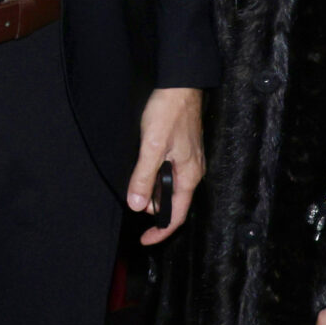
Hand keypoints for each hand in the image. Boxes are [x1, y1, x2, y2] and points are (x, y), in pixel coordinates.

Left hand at [128, 86, 204, 246]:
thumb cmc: (169, 113)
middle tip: (133, 196)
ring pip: (170, 187)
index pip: (178, 214)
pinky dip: (155, 177)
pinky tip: (144, 166)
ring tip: (136, 179)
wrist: (180, 84)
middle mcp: (192, 171)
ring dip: (152, 189)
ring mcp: (188, 160)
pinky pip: (169, 173)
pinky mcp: (183, 150)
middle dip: (153, 207)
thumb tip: (137, 206)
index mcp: (189, 175)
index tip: (145, 240)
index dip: (161, 231)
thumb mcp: (152, 147)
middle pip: (173, 202)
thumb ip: (144, 177)